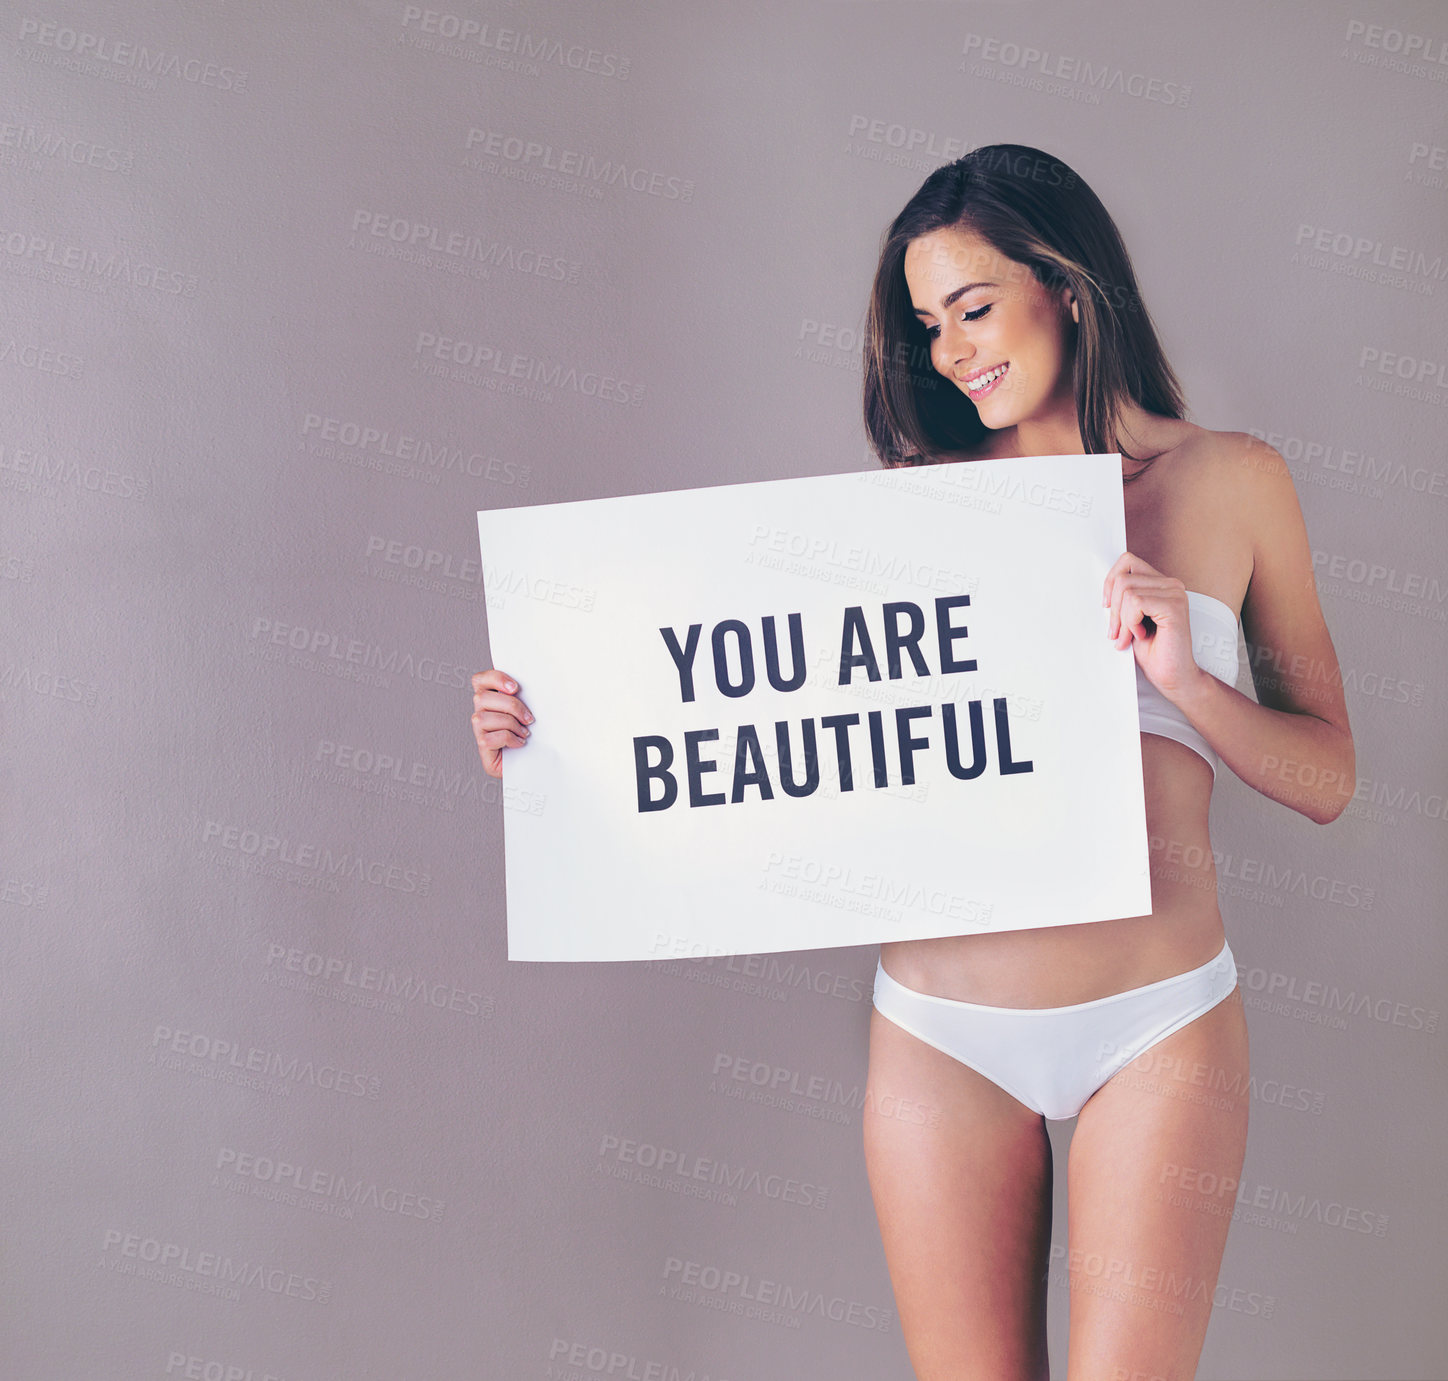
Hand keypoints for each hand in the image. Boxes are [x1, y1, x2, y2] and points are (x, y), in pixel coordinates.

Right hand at [471, 668, 532, 777]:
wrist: (533, 762)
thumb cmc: (532, 735)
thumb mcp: (528, 710)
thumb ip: (524, 696)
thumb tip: (533, 683)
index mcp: (491, 699)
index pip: (479, 680)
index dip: (495, 679)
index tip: (515, 688)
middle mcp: (480, 713)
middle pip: (482, 698)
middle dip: (510, 705)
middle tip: (529, 718)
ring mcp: (479, 731)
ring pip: (483, 718)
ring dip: (510, 724)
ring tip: (525, 732)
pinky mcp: (483, 747)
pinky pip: (490, 738)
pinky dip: (509, 739)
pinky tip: (519, 743)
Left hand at [1101, 551, 1204, 700]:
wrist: (1172, 675)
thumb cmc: (1153, 651)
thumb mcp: (1129, 619)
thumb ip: (1121, 599)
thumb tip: (1103, 587)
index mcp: (1160, 584)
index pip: (1126, 562)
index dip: (1110, 582)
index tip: (1107, 607)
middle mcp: (1171, 584)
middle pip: (1122, 579)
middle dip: (1113, 610)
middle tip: (1118, 633)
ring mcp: (1175, 593)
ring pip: (1127, 591)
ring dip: (1122, 620)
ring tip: (1131, 636)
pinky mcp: (1174, 606)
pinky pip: (1135, 603)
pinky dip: (1130, 623)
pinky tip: (1141, 635)